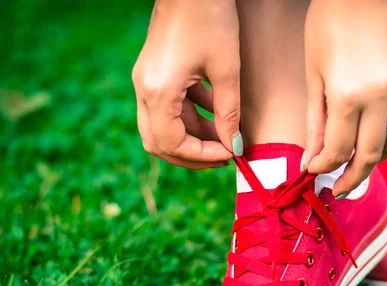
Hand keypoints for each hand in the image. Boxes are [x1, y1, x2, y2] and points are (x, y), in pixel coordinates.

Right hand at [132, 0, 241, 169]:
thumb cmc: (210, 18)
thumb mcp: (227, 71)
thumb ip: (229, 114)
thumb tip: (234, 146)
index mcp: (157, 90)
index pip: (172, 143)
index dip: (201, 156)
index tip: (228, 154)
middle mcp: (144, 89)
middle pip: (159, 142)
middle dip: (191, 155)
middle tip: (222, 157)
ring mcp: (146, 81)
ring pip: (164, 126)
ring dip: (194, 135)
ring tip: (225, 136)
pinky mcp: (154, 74)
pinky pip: (169, 107)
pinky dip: (191, 116)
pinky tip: (217, 113)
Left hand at [303, 0, 386, 196]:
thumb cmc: (329, 25)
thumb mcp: (314, 75)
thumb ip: (315, 123)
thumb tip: (312, 162)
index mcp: (348, 95)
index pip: (338, 150)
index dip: (324, 167)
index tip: (315, 173)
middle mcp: (382, 95)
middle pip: (371, 156)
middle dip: (352, 178)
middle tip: (338, 190)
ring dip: (374, 158)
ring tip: (356, 164)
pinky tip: (375, 134)